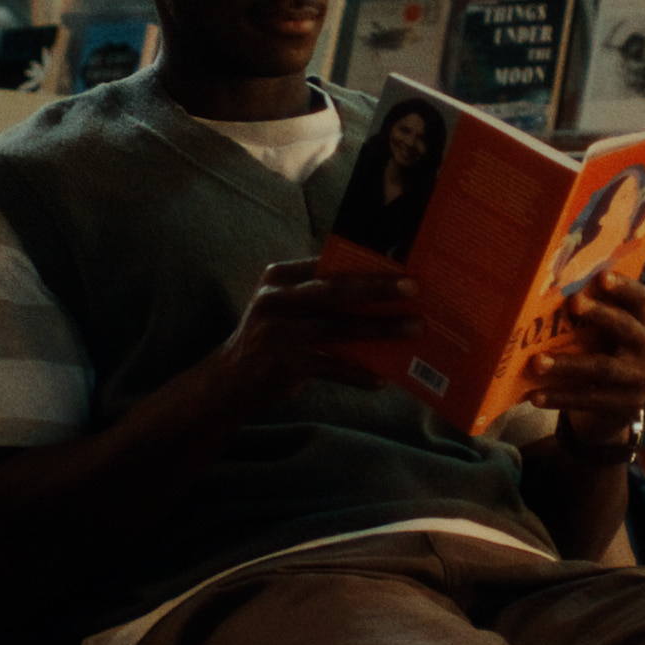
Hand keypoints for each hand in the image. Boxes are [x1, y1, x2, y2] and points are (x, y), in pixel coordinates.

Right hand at [213, 259, 419, 409]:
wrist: (232, 379)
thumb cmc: (272, 336)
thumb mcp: (284, 305)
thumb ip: (316, 294)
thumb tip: (377, 289)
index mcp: (279, 277)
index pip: (327, 265)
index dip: (364, 265)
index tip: (400, 264)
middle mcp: (277, 300)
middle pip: (335, 290)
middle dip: (378, 289)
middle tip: (413, 288)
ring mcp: (281, 333)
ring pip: (340, 328)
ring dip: (381, 329)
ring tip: (413, 329)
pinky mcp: (286, 365)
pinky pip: (332, 368)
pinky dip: (358, 374)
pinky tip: (382, 379)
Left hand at [528, 272, 644, 455]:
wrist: (616, 406)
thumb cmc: (602, 355)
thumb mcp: (605, 335)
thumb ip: (589, 317)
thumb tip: (547, 292)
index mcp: (643, 323)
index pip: (639, 299)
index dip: (623, 287)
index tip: (601, 276)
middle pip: (625, 327)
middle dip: (599, 314)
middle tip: (572, 302)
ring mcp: (640, 379)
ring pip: (603, 368)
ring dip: (567, 364)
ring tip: (537, 363)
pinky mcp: (626, 406)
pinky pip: (589, 399)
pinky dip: (560, 396)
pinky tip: (535, 396)